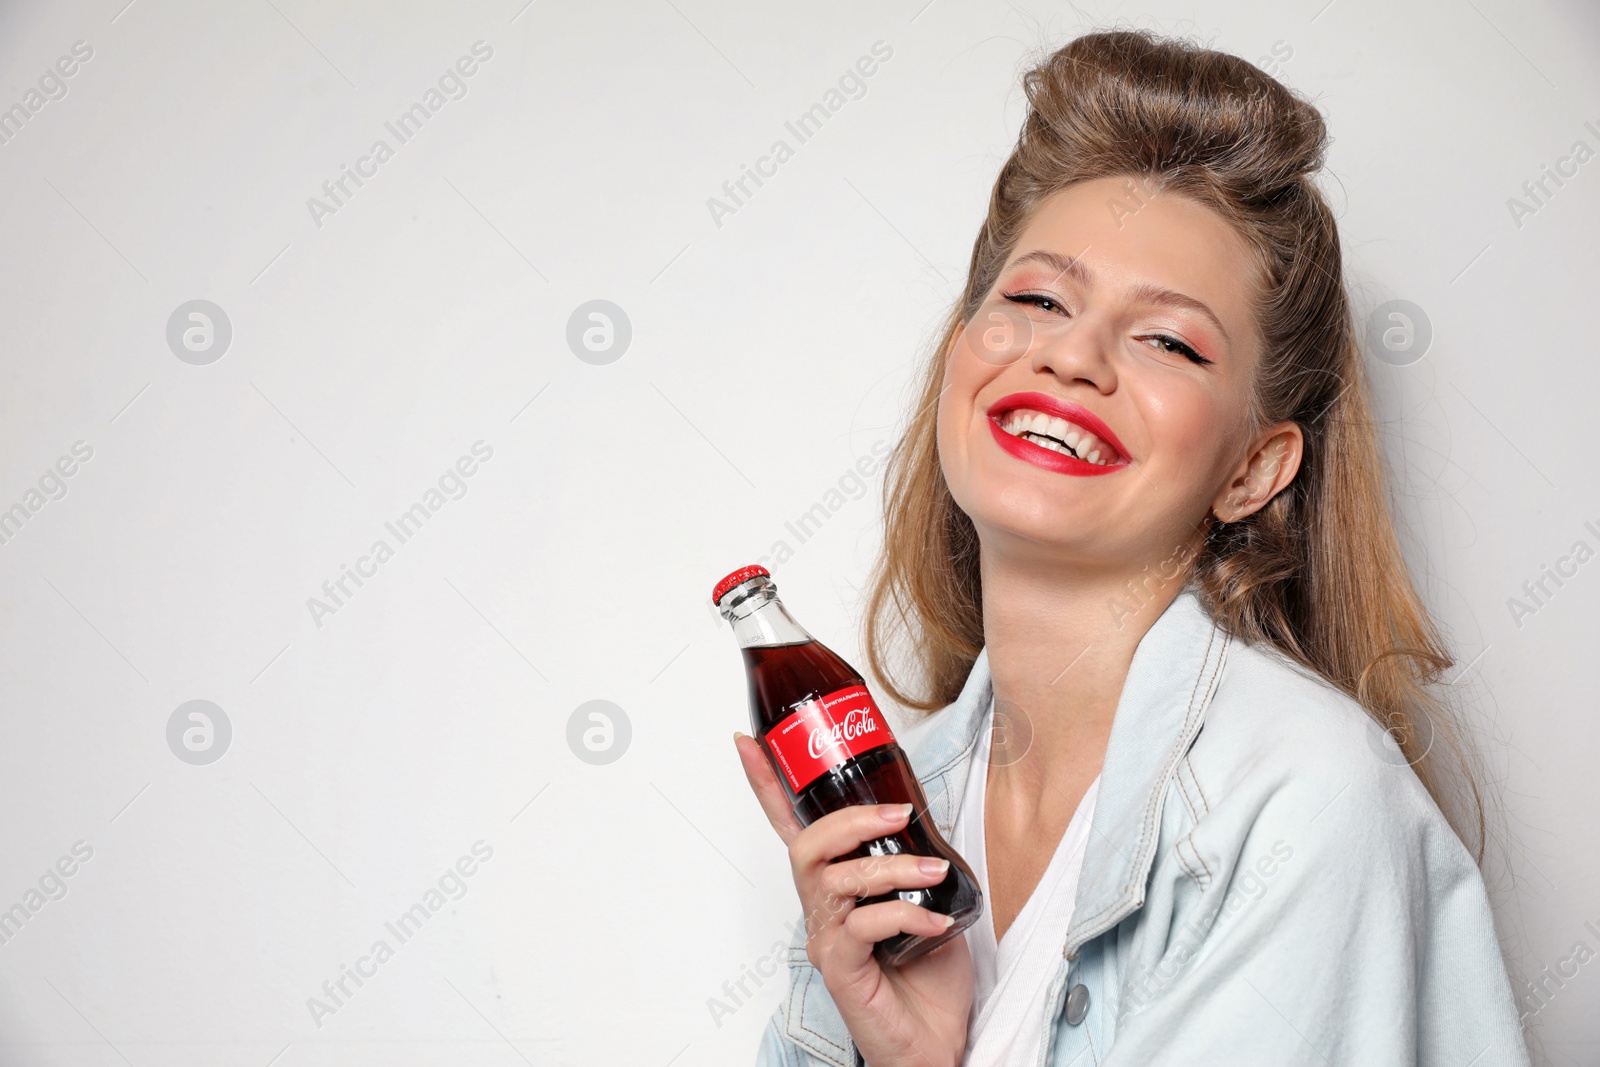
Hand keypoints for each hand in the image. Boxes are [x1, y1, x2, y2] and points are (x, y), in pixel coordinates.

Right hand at [735, 732, 972, 1066]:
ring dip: (890, 867)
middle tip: (899, 814)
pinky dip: (903, 915)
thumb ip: (916, 862)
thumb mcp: (928, 902)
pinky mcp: (842, 970)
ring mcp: (828, 941)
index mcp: (836, 889)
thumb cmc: (928, 979)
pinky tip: (935, 922)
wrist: (935, 1046)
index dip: (768, 785)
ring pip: (836, 881)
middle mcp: (822, 912)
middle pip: (806, 846)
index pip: (792, 828)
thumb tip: (927, 818)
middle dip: (850, 820)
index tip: (749, 743)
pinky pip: (861, 927)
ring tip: (933, 875)